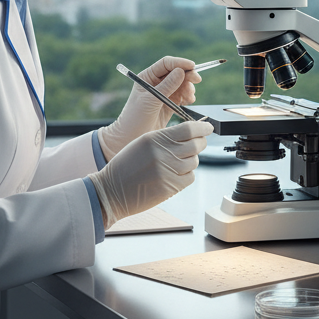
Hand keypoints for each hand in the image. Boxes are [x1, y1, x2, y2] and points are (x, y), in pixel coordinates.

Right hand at [87, 120, 211, 226]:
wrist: (110, 191)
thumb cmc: (126, 166)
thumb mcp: (142, 143)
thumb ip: (165, 138)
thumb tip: (190, 133)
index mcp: (155, 138)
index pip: (189, 128)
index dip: (202, 127)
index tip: (207, 127)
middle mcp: (163, 153)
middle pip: (196, 144)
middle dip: (201, 143)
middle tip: (199, 143)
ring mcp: (168, 170)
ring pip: (194, 161)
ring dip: (191, 161)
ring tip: (177, 163)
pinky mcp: (170, 187)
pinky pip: (190, 177)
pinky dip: (186, 175)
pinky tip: (174, 175)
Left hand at [97, 56, 201, 160]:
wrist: (131, 138)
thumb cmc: (135, 117)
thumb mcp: (151, 100)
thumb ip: (167, 86)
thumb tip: (181, 71)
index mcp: (147, 77)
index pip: (166, 63)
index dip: (179, 63)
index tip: (192, 66)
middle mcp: (156, 83)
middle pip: (176, 72)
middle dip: (187, 75)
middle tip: (197, 80)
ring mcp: (164, 93)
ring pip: (181, 84)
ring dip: (188, 87)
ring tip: (190, 96)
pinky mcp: (169, 104)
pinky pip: (182, 96)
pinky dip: (188, 96)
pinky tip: (189, 101)